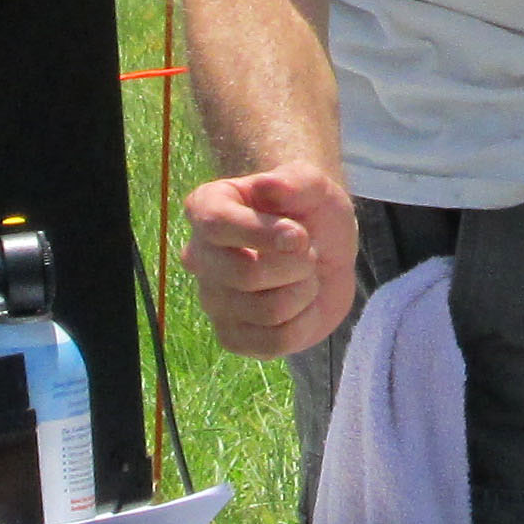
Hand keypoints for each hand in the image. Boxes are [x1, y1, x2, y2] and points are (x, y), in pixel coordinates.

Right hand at [183, 162, 356, 358]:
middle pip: (246, 275)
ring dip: (304, 291)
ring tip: (304, 275)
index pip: (216, 224)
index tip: (299, 234)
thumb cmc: (310, 213)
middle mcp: (199, 257)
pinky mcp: (232, 337)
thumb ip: (298, 181)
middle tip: (308, 252)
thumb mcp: (315, 186)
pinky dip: (304, 322)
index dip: (263, 233)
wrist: (324, 251)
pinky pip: (275, 342)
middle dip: (297, 264)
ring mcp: (212, 301)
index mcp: (206, 208)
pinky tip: (300, 304)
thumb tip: (269, 186)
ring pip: (267, 311)